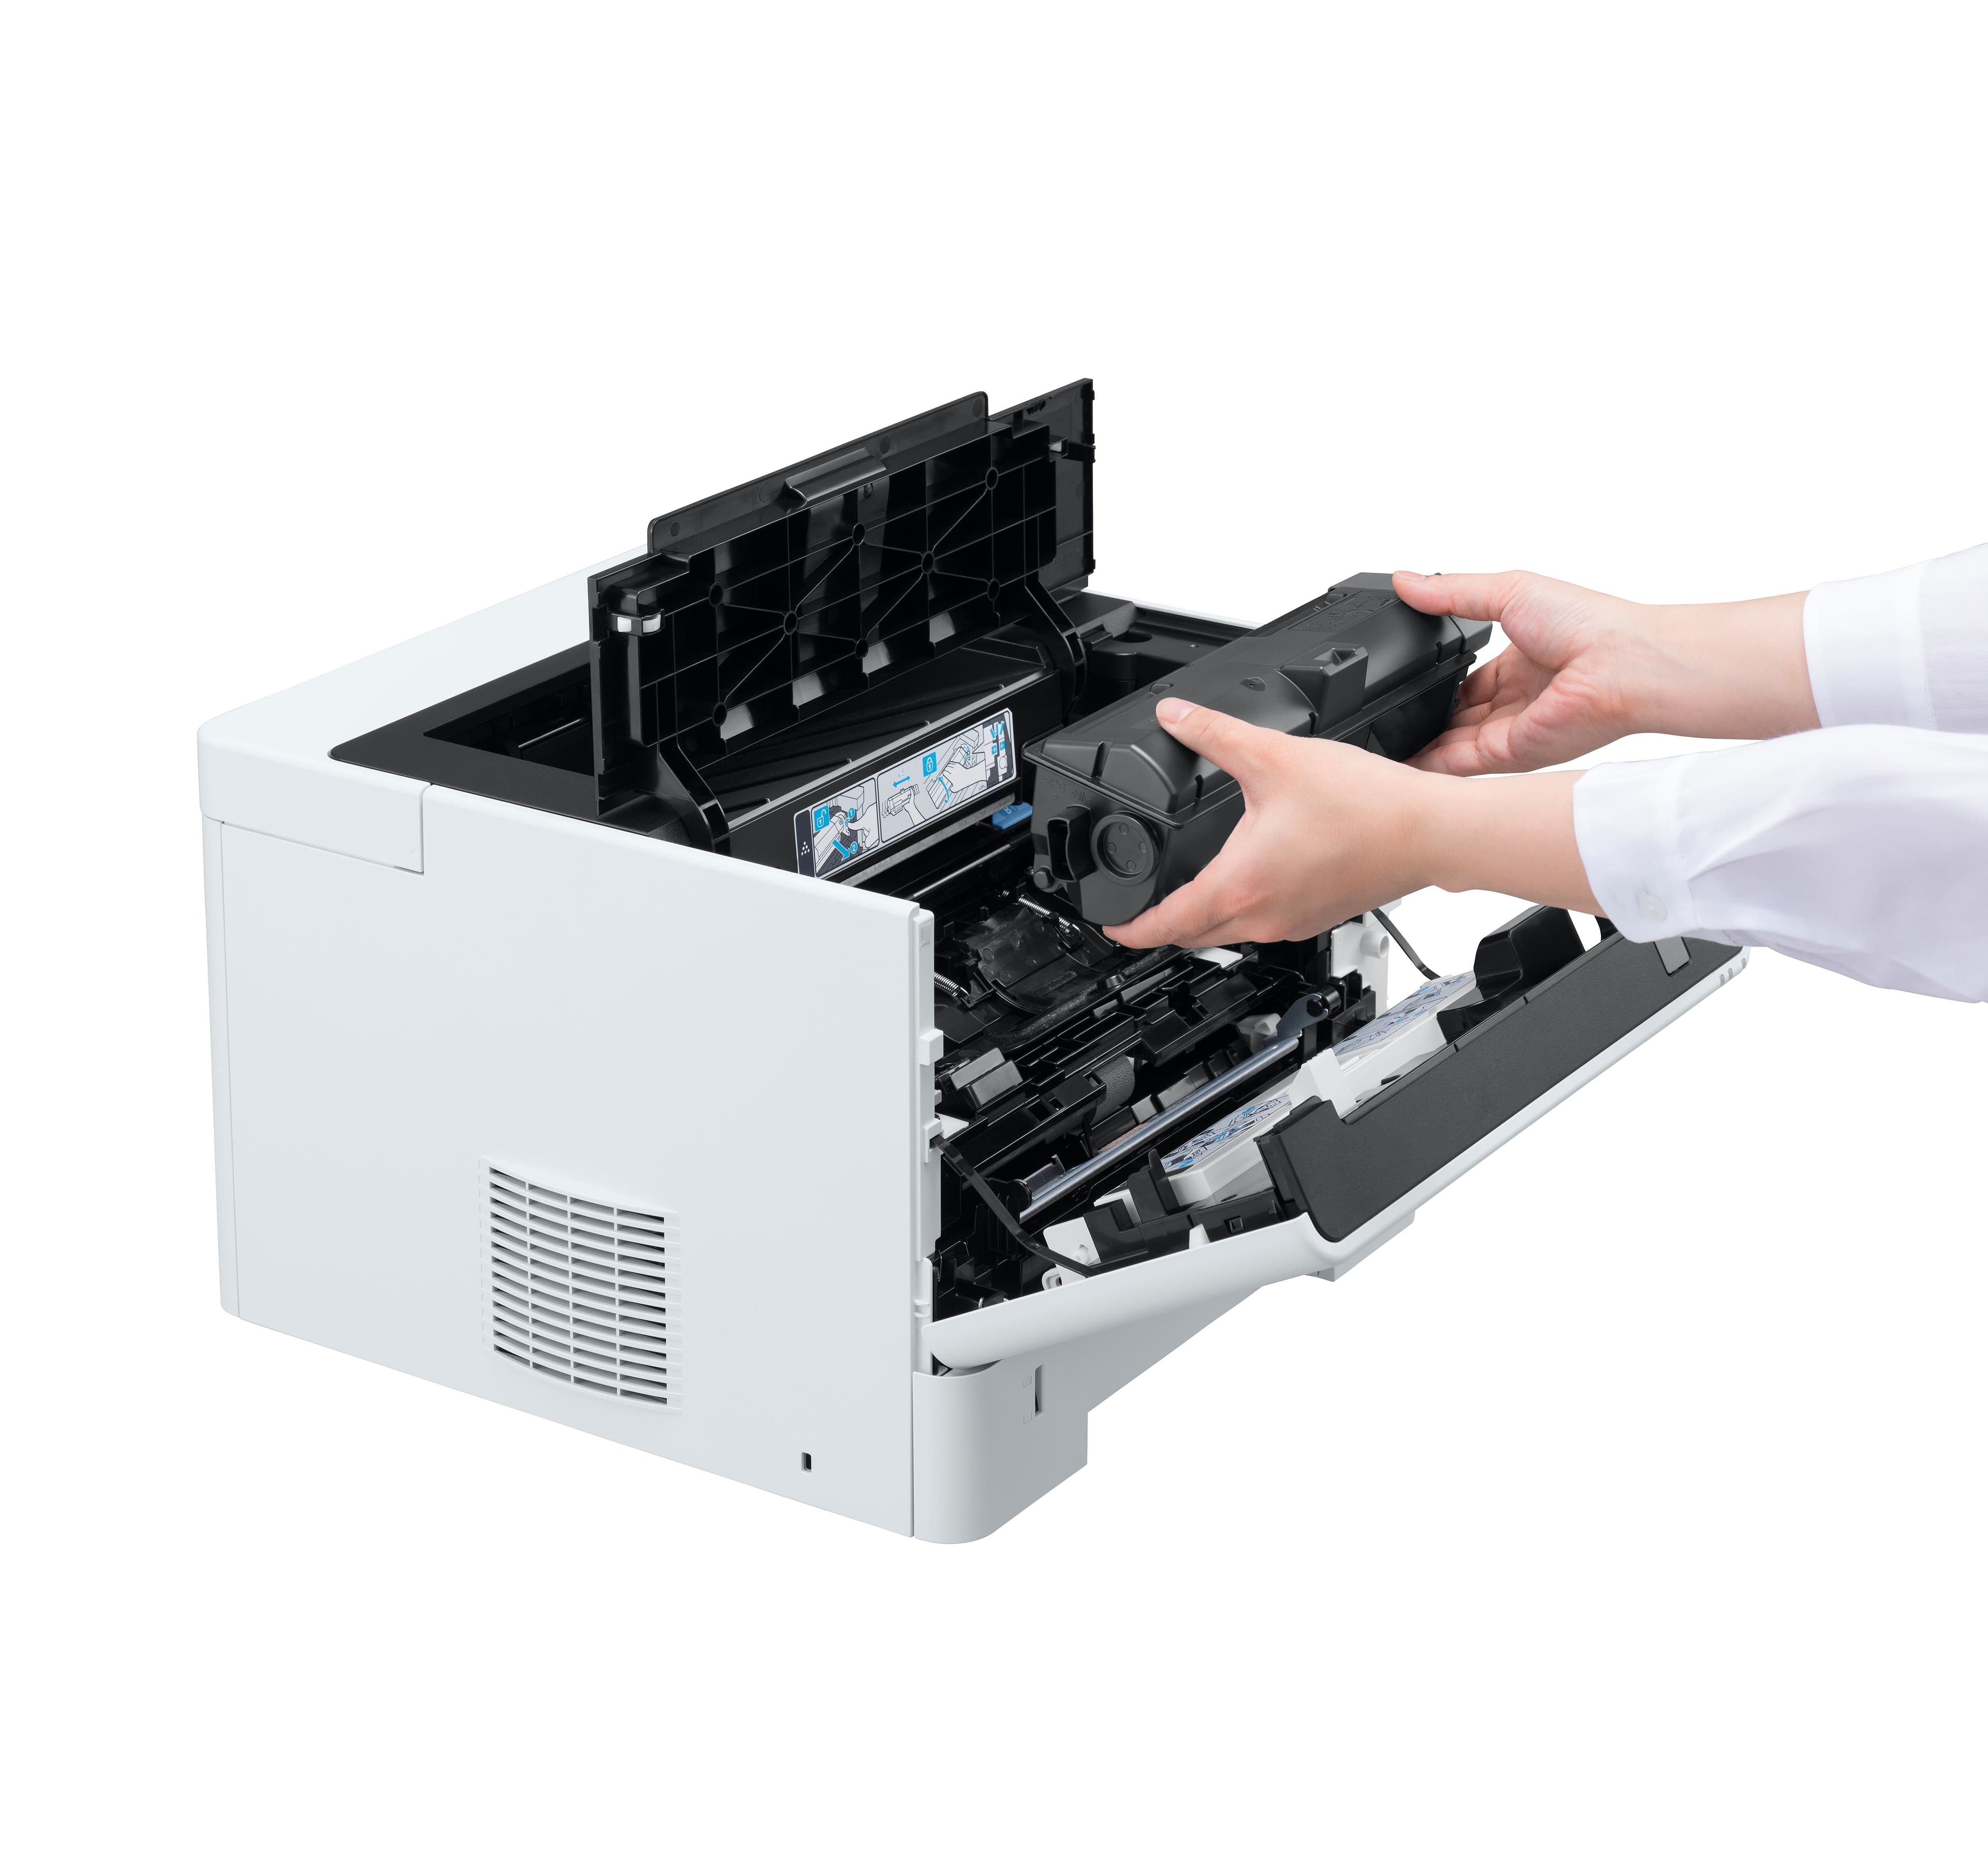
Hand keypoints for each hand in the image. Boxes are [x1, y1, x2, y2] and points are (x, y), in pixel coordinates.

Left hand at [1103, 698, 1595, 949]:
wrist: (1432, 831)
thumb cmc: (1368, 806)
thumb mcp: (1275, 757)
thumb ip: (1215, 734)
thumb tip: (1175, 716)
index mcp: (1240, 886)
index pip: (1163, 926)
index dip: (1127, 928)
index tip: (1108, 925)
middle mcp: (1262, 916)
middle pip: (1191, 935)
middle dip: (1159, 924)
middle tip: (1138, 905)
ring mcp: (1292, 922)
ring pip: (1228, 932)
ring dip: (1202, 915)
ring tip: (1185, 887)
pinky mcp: (1317, 916)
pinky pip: (1263, 922)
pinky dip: (1243, 906)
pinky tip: (1249, 875)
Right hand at [1394, 569, 1815, 773]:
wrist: (1625, 664)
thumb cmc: (1588, 623)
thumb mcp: (1509, 590)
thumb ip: (1452, 592)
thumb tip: (1404, 580)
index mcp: (1520, 661)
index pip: (1464, 680)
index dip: (1431, 681)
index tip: (1393, 679)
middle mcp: (1515, 700)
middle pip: (1453, 714)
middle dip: (1417, 716)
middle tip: (1371, 714)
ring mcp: (1511, 731)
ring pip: (1448, 743)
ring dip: (1414, 743)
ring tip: (1367, 741)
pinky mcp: (1508, 756)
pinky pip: (1456, 765)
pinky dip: (1424, 765)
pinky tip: (1391, 762)